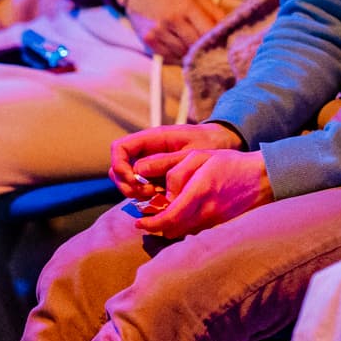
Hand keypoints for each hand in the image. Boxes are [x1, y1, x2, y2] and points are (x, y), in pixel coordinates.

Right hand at [110, 121, 241, 198]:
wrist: (222, 145)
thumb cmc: (209, 144)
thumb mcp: (190, 151)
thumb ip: (165, 161)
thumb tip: (138, 171)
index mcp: (152, 138)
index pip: (119, 148)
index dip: (119, 165)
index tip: (133, 179)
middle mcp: (146, 151)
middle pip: (117, 168)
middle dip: (126, 184)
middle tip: (147, 193)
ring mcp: (149, 165)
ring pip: (126, 181)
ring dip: (135, 193)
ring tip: (155, 198)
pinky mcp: (156, 177)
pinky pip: (141, 188)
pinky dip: (146, 198)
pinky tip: (162, 202)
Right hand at [122, 0, 223, 58]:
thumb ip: (214, 12)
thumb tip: (230, 29)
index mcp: (187, 6)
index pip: (207, 32)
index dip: (217, 41)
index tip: (223, 45)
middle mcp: (172, 19)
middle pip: (196, 45)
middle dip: (204, 49)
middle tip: (210, 50)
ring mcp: (159, 31)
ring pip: (183, 53)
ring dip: (190, 53)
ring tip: (192, 46)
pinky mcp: (149, 40)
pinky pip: (169, 56)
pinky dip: (177, 55)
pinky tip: (178, 46)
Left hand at [136, 149, 273, 237]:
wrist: (261, 180)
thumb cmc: (229, 164)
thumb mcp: (200, 156)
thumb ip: (175, 171)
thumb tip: (162, 192)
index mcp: (200, 191)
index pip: (169, 217)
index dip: (151, 223)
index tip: (139, 222)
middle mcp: (207, 211)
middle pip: (171, 230)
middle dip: (156, 226)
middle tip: (148, 216)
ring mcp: (214, 223)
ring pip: (181, 234)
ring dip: (169, 228)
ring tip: (165, 214)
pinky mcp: (219, 228)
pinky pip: (194, 233)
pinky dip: (184, 227)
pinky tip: (183, 215)